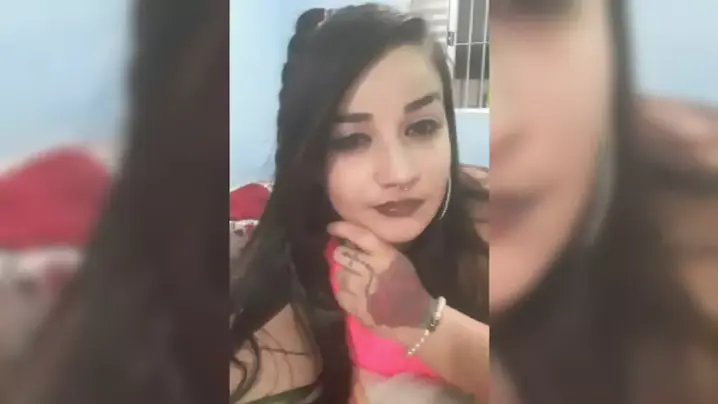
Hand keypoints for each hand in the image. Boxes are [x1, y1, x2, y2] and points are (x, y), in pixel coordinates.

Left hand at [327, 221, 435, 341]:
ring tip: (351, 278)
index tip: (332, 228)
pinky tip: (352, 293)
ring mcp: (362, 290)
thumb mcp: (398, 260)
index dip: (344, 229)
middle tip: (344, 257)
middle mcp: (372, 271)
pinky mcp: (356, 307)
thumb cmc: (408, 286)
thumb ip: (377, 250)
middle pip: (343, 254)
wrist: (416, 318)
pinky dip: (343, 292)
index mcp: (385, 257)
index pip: (361, 236)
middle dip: (341, 254)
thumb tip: (352, 241)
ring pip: (339, 274)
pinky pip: (339, 293)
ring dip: (342, 274)